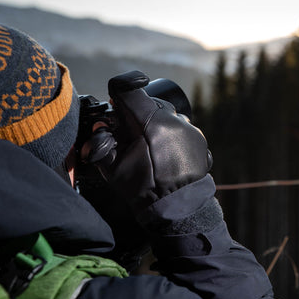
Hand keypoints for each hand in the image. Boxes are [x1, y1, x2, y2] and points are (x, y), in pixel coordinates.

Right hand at [82, 71, 211, 212]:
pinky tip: (165, 153)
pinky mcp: (199, 137)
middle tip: (130, 134)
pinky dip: (170, 135)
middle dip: (137, 114)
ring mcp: (189, 128)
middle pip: (149, 102)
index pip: (130, 90)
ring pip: (166, 114)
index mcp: (151, 123)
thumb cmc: (143, 190)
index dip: (119, 95)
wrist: (177, 208)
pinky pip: (180, 127)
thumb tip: (100, 126)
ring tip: (150, 148)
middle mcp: (173, 120)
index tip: (115, 103)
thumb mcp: (112, 167)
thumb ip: (101, 143)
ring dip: (155, 125)